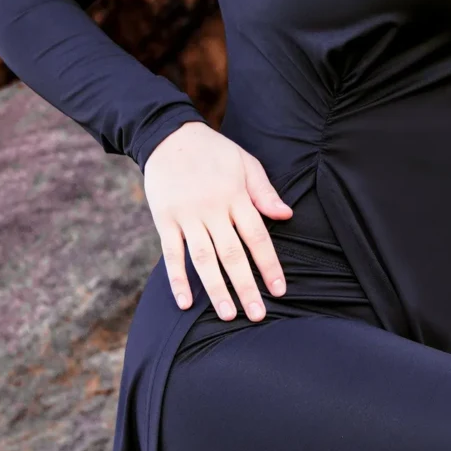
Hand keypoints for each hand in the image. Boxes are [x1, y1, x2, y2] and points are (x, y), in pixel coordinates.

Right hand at [142, 120, 290, 320]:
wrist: (168, 135)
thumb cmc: (213, 151)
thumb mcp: (245, 163)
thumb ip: (264, 192)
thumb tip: (287, 216)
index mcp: (236, 196)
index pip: (257, 237)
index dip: (269, 265)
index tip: (279, 290)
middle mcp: (212, 209)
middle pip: (232, 254)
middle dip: (246, 286)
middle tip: (257, 315)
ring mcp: (186, 216)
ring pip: (203, 258)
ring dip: (216, 289)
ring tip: (228, 315)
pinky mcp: (164, 220)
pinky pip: (171, 254)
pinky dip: (177, 279)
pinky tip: (185, 303)